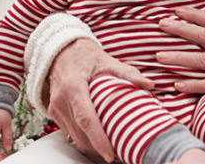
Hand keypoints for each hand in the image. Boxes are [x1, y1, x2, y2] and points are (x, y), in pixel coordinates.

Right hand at [47, 38, 154, 162]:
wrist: (61, 51)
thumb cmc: (84, 56)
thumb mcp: (106, 61)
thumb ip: (128, 73)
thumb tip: (149, 84)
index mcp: (73, 86)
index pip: (86, 118)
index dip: (98, 139)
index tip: (110, 154)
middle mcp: (61, 99)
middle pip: (80, 134)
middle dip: (98, 150)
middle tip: (119, 155)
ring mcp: (56, 108)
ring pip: (74, 137)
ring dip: (92, 149)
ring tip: (112, 151)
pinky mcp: (54, 113)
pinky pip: (69, 133)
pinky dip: (84, 141)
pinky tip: (98, 143)